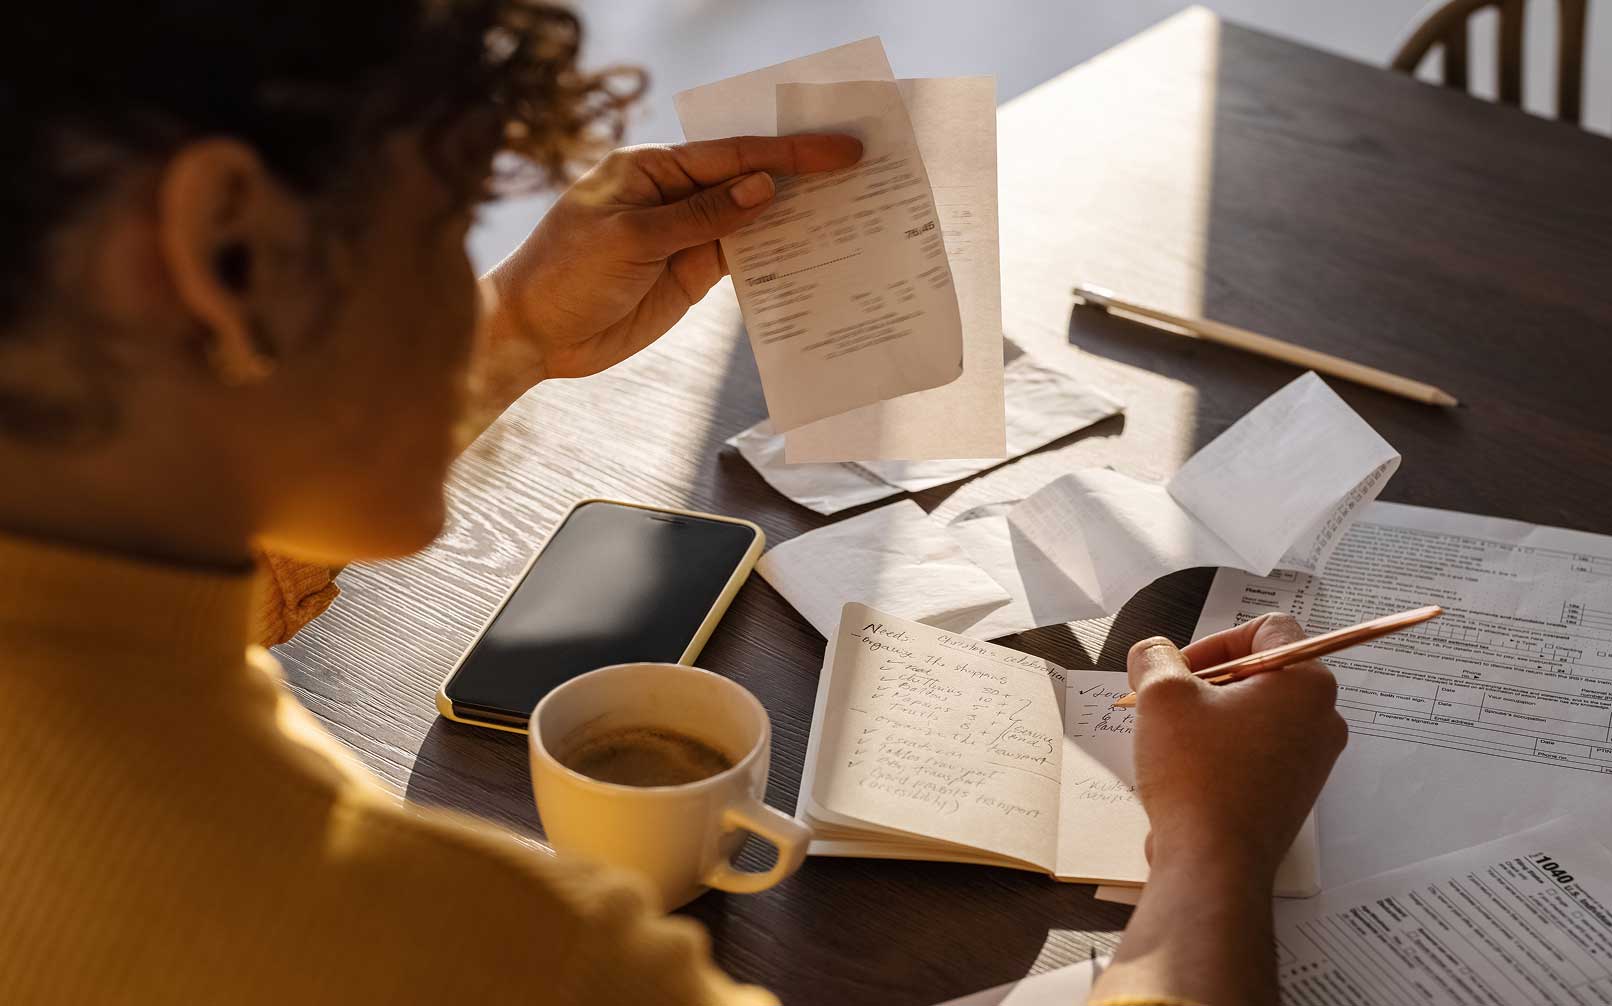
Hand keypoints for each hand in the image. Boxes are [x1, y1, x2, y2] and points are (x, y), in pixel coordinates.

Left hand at [483, 134, 862, 387]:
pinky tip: (813, 253)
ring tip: (852, 212)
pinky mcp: (691, 274)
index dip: (789, 153)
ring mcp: (686, 236)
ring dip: (796, 218)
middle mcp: (674, 195)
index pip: (732, 154)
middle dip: (803, 176)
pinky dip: (776, 257)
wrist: (533, 334)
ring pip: (753, 220)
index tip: (839, 150)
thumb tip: (763, 188)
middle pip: (749, 179)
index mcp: (652, 168)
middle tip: (862, 169)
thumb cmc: (565, 273)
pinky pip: (743, 261)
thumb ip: (701, 216)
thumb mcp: (632, 238)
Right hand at [1127, 613, 1347, 881]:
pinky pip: (1259, 751)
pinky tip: (1188, 771)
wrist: (1214, 864)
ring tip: (1173, 738)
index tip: (1182, 669)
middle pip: (1263, 671)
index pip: (1268, 628)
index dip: (1216, 639)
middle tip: (1168, 702)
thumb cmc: (1196, 773)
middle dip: (1209, 680)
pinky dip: (1225, 748)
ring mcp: (1314, 761)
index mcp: (1306, 683)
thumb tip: (1154, 653)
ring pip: (1258, 713)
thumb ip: (1155, 657)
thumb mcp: (1161, 695)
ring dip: (1213, 714)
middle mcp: (1323, 719)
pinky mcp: (1295, 794)